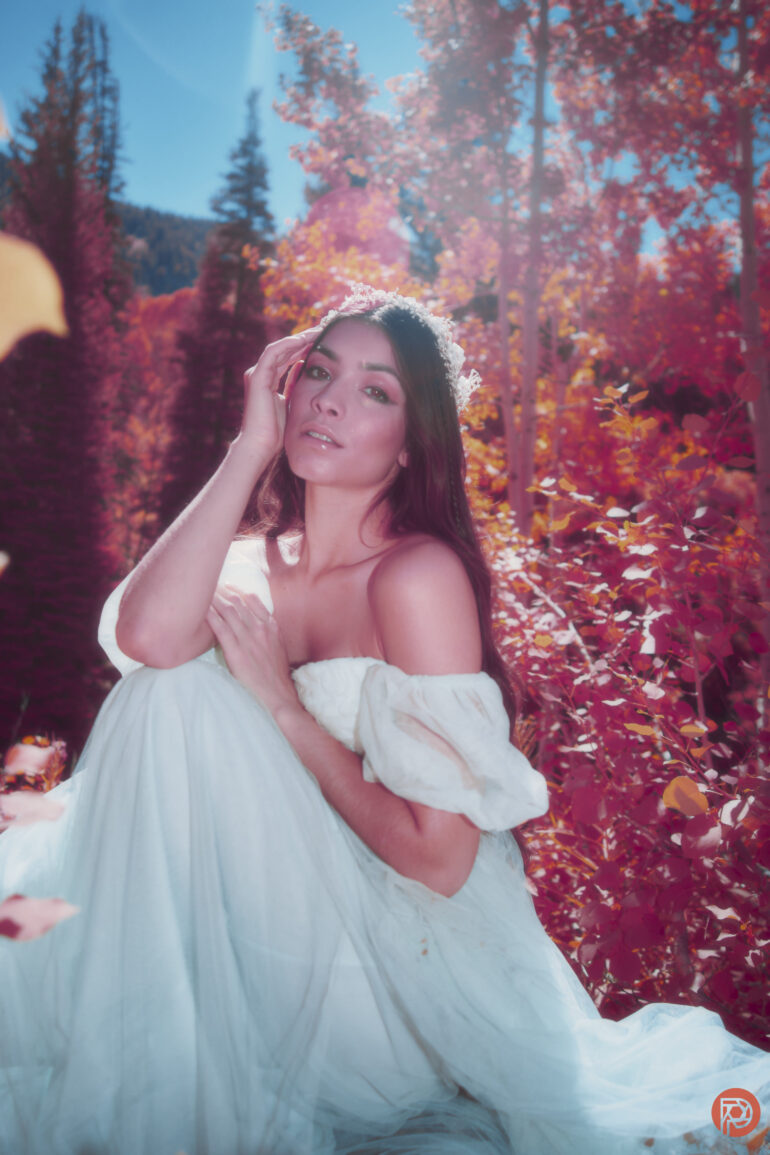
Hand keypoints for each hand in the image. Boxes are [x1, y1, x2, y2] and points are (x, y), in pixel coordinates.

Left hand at [206, 587, 298, 714]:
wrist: (278, 693)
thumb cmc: (276, 672)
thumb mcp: (278, 645)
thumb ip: (268, 631)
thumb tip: (256, 624)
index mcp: (271, 625)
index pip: (252, 599)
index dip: (237, 590)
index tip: (227, 586)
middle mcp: (260, 628)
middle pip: (237, 602)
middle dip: (222, 591)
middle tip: (210, 585)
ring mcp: (248, 639)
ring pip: (228, 612)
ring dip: (214, 600)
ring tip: (203, 593)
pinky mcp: (236, 652)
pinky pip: (220, 629)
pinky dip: (210, 617)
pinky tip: (202, 610)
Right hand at [239, 327, 322, 458]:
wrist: (261, 445)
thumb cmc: (276, 432)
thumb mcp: (292, 404)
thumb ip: (296, 388)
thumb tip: (308, 375)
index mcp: (268, 380)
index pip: (288, 358)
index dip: (305, 348)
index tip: (323, 343)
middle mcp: (261, 374)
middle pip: (285, 350)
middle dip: (304, 340)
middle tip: (323, 331)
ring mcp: (257, 374)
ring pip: (280, 348)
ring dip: (299, 338)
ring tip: (317, 332)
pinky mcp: (256, 377)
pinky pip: (273, 353)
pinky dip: (288, 345)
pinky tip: (303, 340)